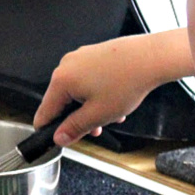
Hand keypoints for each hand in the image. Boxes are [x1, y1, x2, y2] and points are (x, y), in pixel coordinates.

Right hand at [34, 29, 193, 145]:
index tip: (60, 139)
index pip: (44, 112)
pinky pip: (88, 79)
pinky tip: (115, 100)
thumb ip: (74, 128)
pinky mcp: (94, 54)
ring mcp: (81, 57)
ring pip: (78, 91)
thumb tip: (59, 137)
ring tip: (112, 116)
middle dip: (79, 118)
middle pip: (62, 101)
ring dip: (91, 107)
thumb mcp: (98, 115)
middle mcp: (67, 65)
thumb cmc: (126, 82)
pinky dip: (98, 93)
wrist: (151, 57)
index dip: (50, 130)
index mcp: (61, 80)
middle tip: (96, 130)